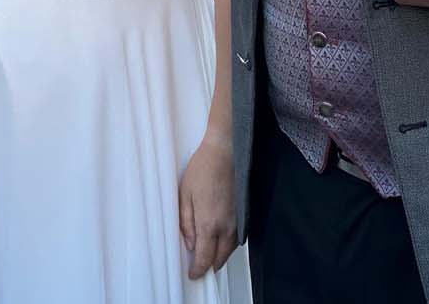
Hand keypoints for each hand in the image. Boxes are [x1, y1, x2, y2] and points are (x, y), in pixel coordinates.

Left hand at [178, 129, 235, 279]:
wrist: (225, 153)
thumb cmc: (203, 170)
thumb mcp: (184, 196)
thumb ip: (186, 223)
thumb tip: (190, 243)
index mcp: (209, 224)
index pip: (205, 258)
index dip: (198, 270)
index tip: (193, 274)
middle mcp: (226, 227)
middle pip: (220, 258)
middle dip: (209, 266)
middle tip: (199, 268)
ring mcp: (237, 221)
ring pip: (229, 250)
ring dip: (219, 256)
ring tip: (208, 257)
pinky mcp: (243, 214)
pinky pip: (236, 239)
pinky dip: (228, 246)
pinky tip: (220, 241)